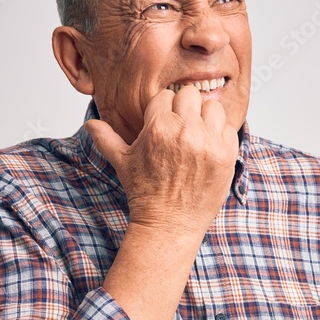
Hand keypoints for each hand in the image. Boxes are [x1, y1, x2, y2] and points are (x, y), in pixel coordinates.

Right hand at [85, 85, 238, 236]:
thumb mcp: (122, 163)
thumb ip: (106, 139)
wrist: (169, 225)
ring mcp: (209, 143)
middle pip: (191, 95)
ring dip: (206, 119)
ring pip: (213, 108)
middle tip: (180, 128)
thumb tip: (91, 123)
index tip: (162, 125)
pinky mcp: (226, 155)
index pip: (165, 96)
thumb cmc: (145, 193)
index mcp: (158, 128)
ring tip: (197, 136)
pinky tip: (209, 150)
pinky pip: (229, 129)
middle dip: (185, 108)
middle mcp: (185, 131)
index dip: (163, 110)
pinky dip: (220, 137)